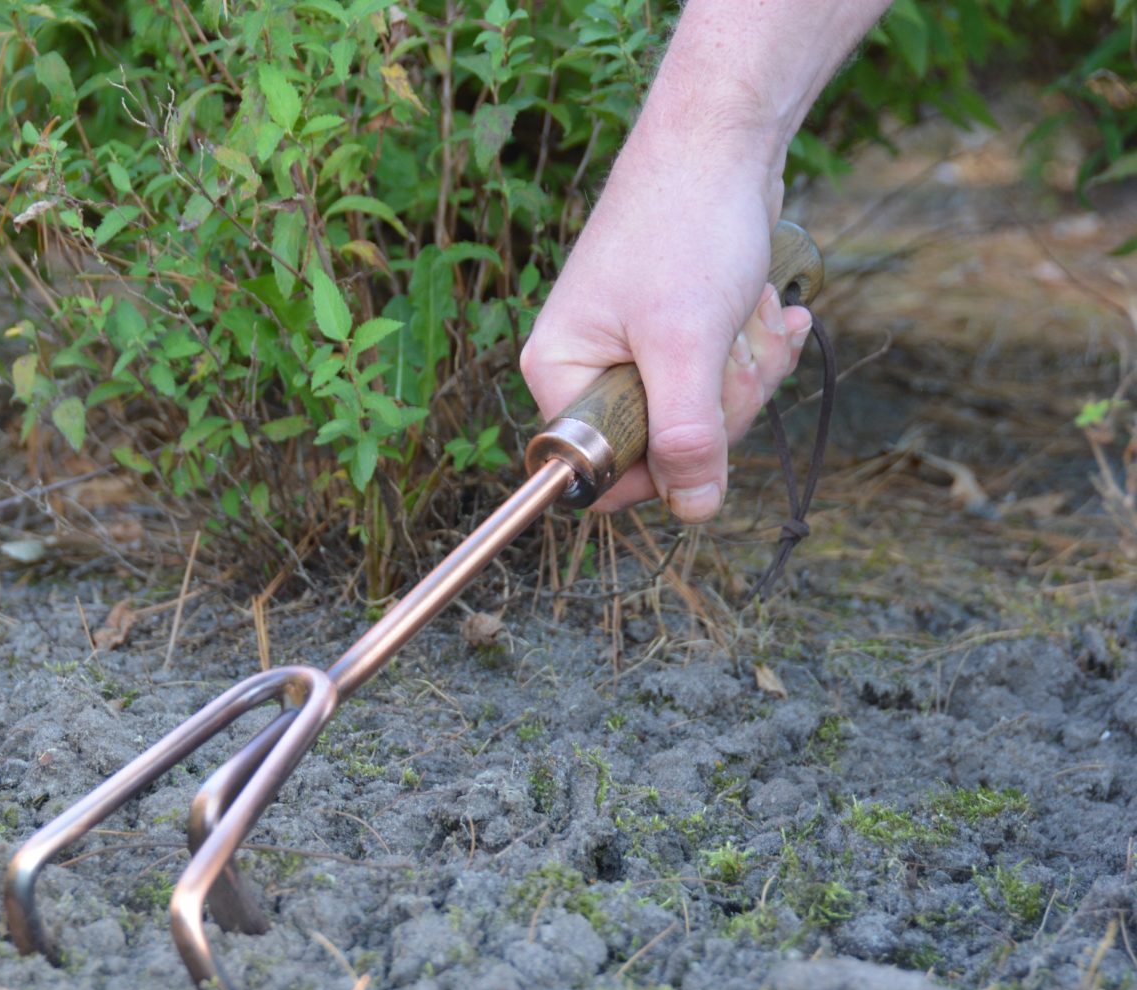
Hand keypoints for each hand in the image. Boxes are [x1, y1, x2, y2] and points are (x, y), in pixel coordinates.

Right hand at [520, 134, 812, 523]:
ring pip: (703, 414)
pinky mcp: (678, 334)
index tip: (703, 432)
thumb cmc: (687, 224)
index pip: (601, 469)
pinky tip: (771, 309)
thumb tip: (694, 510)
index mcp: (562, 372)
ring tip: (752, 312)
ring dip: (745, 369)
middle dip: (720, 403)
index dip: (661, 468)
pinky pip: (722, 377)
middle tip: (731, 347)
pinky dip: (754, 347)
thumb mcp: (685, 342)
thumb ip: (686, 435)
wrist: (724, 135)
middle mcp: (589, 366)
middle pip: (663, 447)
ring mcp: (636, 351)